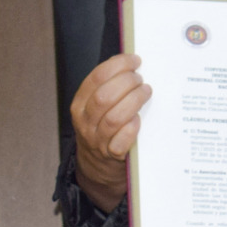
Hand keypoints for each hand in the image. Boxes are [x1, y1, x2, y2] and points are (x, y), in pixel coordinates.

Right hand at [70, 54, 150, 213]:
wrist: (96, 167)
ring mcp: (98, 139)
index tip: (135, 60)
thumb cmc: (102, 128)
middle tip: (141, 79)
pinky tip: (139, 119)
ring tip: (146, 92)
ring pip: (114, 117)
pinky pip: (121, 142)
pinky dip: (132, 129)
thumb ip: (108, 86)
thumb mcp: (96, 107)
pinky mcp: (112, 155)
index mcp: (80, 104)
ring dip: (134, 101)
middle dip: (127, 83)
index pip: (96, 78)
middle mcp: (86, 121)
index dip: (118, 65)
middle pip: (105, 96)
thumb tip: (129, 62)